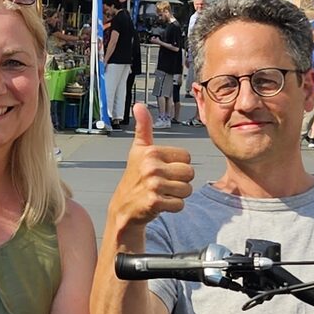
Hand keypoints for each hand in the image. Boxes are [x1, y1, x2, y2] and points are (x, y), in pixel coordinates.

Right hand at [110, 103, 194, 232]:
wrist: (123, 207)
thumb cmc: (134, 177)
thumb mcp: (138, 150)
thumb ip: (143, 128)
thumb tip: (139, 106)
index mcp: (151, 152)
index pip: (187, 157)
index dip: (178, 165)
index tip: (163, 170)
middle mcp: (151, 167)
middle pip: (190, 173)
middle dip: (181, 181)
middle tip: (164, 183)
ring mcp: (153, 185)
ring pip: (187, 189)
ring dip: (178, 195)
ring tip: (162, 193)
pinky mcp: (155, 202)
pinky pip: (180, 204)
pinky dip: (173, 207)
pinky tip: (160, 203)